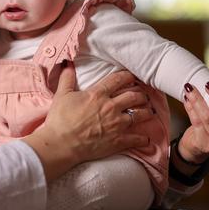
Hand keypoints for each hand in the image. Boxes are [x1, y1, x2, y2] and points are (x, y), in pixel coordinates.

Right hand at [24, 65, 151, 180]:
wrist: (61, 144)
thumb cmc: (59, 120)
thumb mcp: (61, 95)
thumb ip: (67, 79)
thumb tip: (68, 65)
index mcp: (98, 94)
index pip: (118, 79)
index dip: (127, 76)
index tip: (131, 77)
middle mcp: (111, 107)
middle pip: (134, 96)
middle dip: (140, 94)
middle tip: (142, 95)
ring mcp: (117, 124)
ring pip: (140, 114)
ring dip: (146, 112)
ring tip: (148, 111)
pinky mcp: (118, 141)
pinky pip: (137, 138)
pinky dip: (143, 138)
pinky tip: (146, 138)